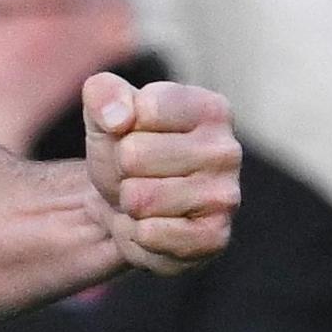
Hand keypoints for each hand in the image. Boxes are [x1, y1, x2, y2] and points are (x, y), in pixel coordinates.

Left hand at [83, 72, 239, 274]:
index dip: (121, 123)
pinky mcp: (213, 238)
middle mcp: (227, 151)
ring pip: (139, 198)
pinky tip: (153, 224)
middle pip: (134, 155)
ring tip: (145, 197)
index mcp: (210, 109)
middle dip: (122, 167)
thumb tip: (120, 117)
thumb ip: (104, 93)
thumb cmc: (123, 149)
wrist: (123, 204)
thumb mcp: (105, 111)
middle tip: (137, 172)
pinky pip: (150, 234)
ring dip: (129, 202)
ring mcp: (226, 198)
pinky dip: (137, 233)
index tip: (134, 132)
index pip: (146, 108)